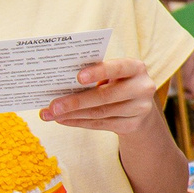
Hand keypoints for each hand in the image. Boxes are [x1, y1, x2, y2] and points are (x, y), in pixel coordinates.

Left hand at [41, 59, 163, 136]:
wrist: (140, 105)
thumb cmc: (118, 82)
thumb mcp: (114, 73)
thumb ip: (96, 74)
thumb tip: (61, 83)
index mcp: (136, 68)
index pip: (118, 68)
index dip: (99, 72)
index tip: (78, 77)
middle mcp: (142, 88)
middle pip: (106, 96)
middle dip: (76, 101)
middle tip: (53, 105)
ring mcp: (139, 108)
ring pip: (100, 113)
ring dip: (72, 114)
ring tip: (51, 114)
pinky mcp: (132, 125)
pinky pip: (101, 124)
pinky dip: (79, 122)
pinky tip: (63, 120)